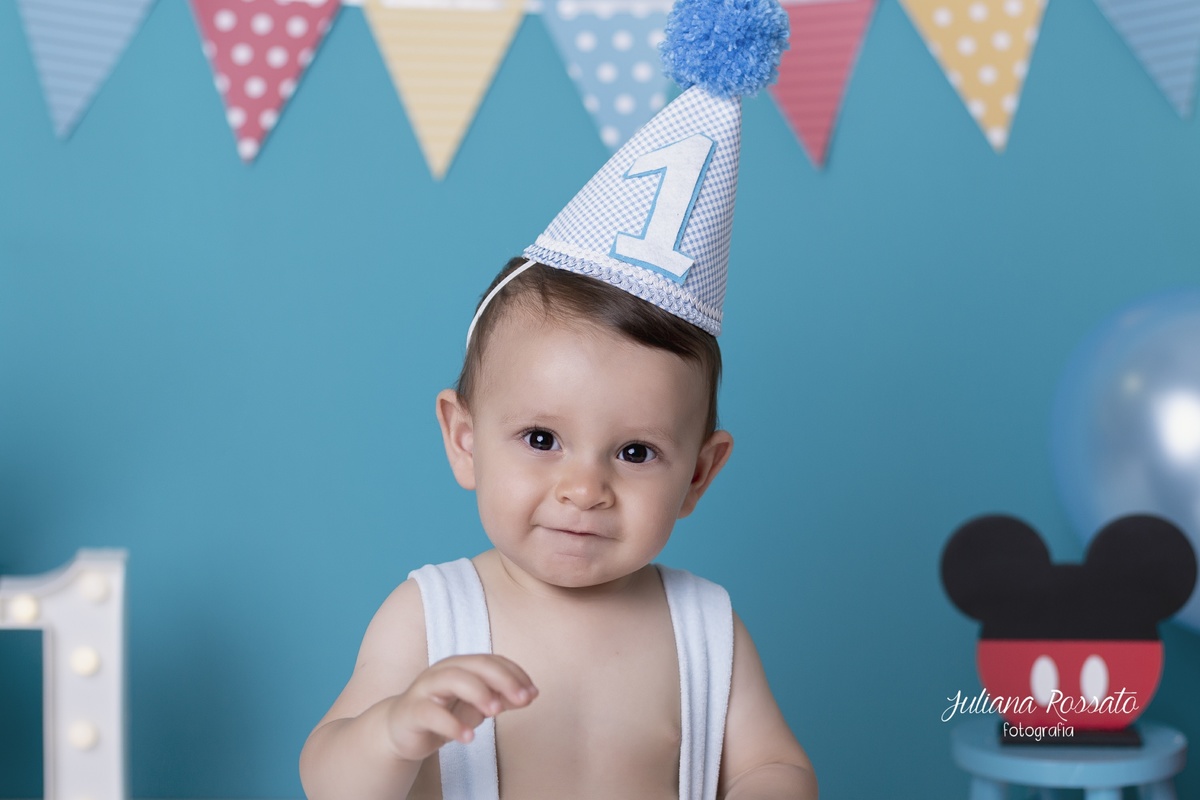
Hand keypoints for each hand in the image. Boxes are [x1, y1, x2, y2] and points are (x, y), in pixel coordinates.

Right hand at [383, 654, 536, 762]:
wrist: (400, 731)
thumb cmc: (443, 714)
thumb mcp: (476, 708)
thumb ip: (500, 699)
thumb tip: (529, 695)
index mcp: (461, 666)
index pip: (492, 661)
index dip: (515, 674)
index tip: (533, 693)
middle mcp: (443, 671)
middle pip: (476, 665)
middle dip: (503, 680)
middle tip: (523, 699)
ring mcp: (425, 688)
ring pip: (452, 679)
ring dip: (478, 692)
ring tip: (496, 712)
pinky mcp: (412, 711)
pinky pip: (431, 713)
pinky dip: (451, 725)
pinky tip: (468, 737)